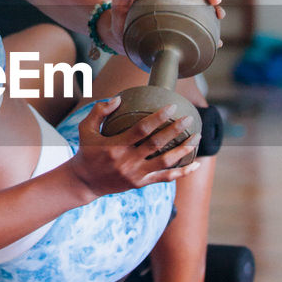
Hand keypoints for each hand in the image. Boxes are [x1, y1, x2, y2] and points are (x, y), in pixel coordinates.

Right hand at [67, 97, 199, 200]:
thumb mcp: (86, 129)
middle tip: (188, 119)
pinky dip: (182, 172)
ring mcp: (136, 174)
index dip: (158, 118)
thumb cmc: (87, 151)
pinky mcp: (141, 183)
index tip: (172, 107)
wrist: (85, 182)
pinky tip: (196, 164)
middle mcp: (128, 161)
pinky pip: (165, 177)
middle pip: (157, 144)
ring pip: (165, 162)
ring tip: (197, 137)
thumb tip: (118, 98)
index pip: (141, 129)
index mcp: (115, 146)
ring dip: (183, 150)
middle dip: (175, 130)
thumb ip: (99, 111)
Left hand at [99, 0, 224, 54]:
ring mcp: (176, 18)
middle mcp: (171, 4)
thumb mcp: (118, 4)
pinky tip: (216, 43)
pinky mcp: (177, 32)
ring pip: (198, 14)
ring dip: (211, 14)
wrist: (118, 36)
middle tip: (217, 2)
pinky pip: (194, 32)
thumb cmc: (119, 17)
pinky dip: (205, 36)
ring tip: (219, 17)